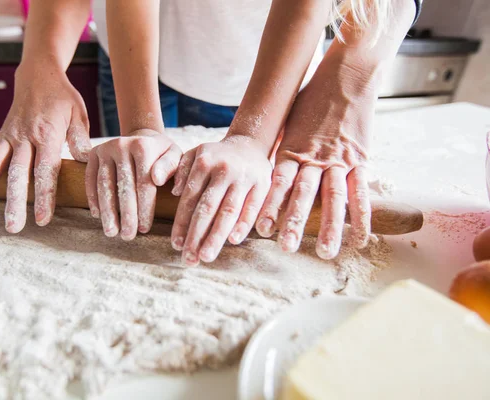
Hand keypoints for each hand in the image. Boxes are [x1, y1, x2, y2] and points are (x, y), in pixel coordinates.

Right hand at [0, 62, 91, 232]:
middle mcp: (24, 136)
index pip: (45, 170)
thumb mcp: (79, 115)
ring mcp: (7, 135)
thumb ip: (80, 139)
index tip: (42, 220)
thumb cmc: (64, 99)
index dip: (44, 196)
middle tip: (12, 227)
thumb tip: (86, 161)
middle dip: (14, 202)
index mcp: (47, 134)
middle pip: (17, 173)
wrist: (39, 76)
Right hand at [85, 130, 182, 239]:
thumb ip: (171, 167)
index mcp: (143, 146)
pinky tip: (98, 216)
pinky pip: (91, 179)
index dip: (144, 209)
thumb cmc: (161, 154)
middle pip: (123, 186)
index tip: (145, 229)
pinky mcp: (93, 154)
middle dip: (126, 214)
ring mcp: (105, 149)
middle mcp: (122, 145)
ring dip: (107, 211)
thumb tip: (158, 179)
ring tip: (111, 232)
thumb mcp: (174, 156)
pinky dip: (93, 198)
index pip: (144, 184)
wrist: (142, 137)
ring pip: (105, 185)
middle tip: (127, 236)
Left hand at [171, 136, 271, 265]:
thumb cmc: (216, 157)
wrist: (249, 144)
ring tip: (206, 256)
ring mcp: (244, 177)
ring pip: (228, 211)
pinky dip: (243, 225)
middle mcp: (223, 170)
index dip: (182, 223)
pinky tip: (232, 241)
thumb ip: (180, 170)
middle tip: (189, 259)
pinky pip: (252, 208)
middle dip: (196, 235)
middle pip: (207, 208)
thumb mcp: (194, 154)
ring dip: (216, 236)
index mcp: (203, 163)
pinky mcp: (262, 184)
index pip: (190, 199)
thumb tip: (173, 192)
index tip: (176, 245)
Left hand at [256, 62, 374, 258]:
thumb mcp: (290, 121)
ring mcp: (339, 159)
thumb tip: (263, 167)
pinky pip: (361, 191)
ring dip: (331, 227)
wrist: (347, 75)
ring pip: (334, 197)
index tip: (262, 229)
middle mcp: (314, 157)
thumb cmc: (313, 98)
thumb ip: (281, 147)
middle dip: (295, 222)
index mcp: (293, 149)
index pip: (279, 182)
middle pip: (304, 194)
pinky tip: (360, 238)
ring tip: (326, 253)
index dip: (271, 206)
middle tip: (287, 247)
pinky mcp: (360, 159)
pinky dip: (362, 216)